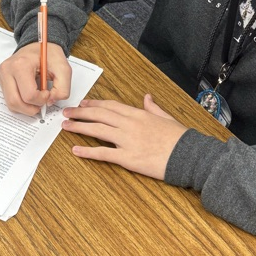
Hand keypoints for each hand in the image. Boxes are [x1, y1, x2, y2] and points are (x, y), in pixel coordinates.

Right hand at [0, 42, 70, 115]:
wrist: (37, 46)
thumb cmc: (48, 54)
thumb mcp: (63, 68)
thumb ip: (63, 88)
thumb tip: (50, 102)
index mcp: (21, 65)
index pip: (28, 95)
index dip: (41, 100)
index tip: (48, 93)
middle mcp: (7, 70)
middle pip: (15, 102)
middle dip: (31, 108)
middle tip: (41, 103)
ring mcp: (2, 75)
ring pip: (10, 103)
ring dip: (25, 108)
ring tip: (36, 100)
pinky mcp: (1, 80)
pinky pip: (9, 100)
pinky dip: (20, 103)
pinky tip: (29, 96)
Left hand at [61, 94, 187, 179]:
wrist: (189, 156)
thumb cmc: (181, 139)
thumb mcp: (167, 118)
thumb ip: (154, 108)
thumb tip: (147, 97)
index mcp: (139, 114)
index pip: (111, 105)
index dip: (94, 104)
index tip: (83, 104)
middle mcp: (130, 124)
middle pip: (99, 115)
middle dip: (80, 113)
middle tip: (66, 112)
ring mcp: (128, 140)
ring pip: (97, 130)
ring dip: (78, 127)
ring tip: (65, 126)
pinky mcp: (128, 158)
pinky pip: (103, 153)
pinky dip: (87, 151)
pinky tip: (76, 150)